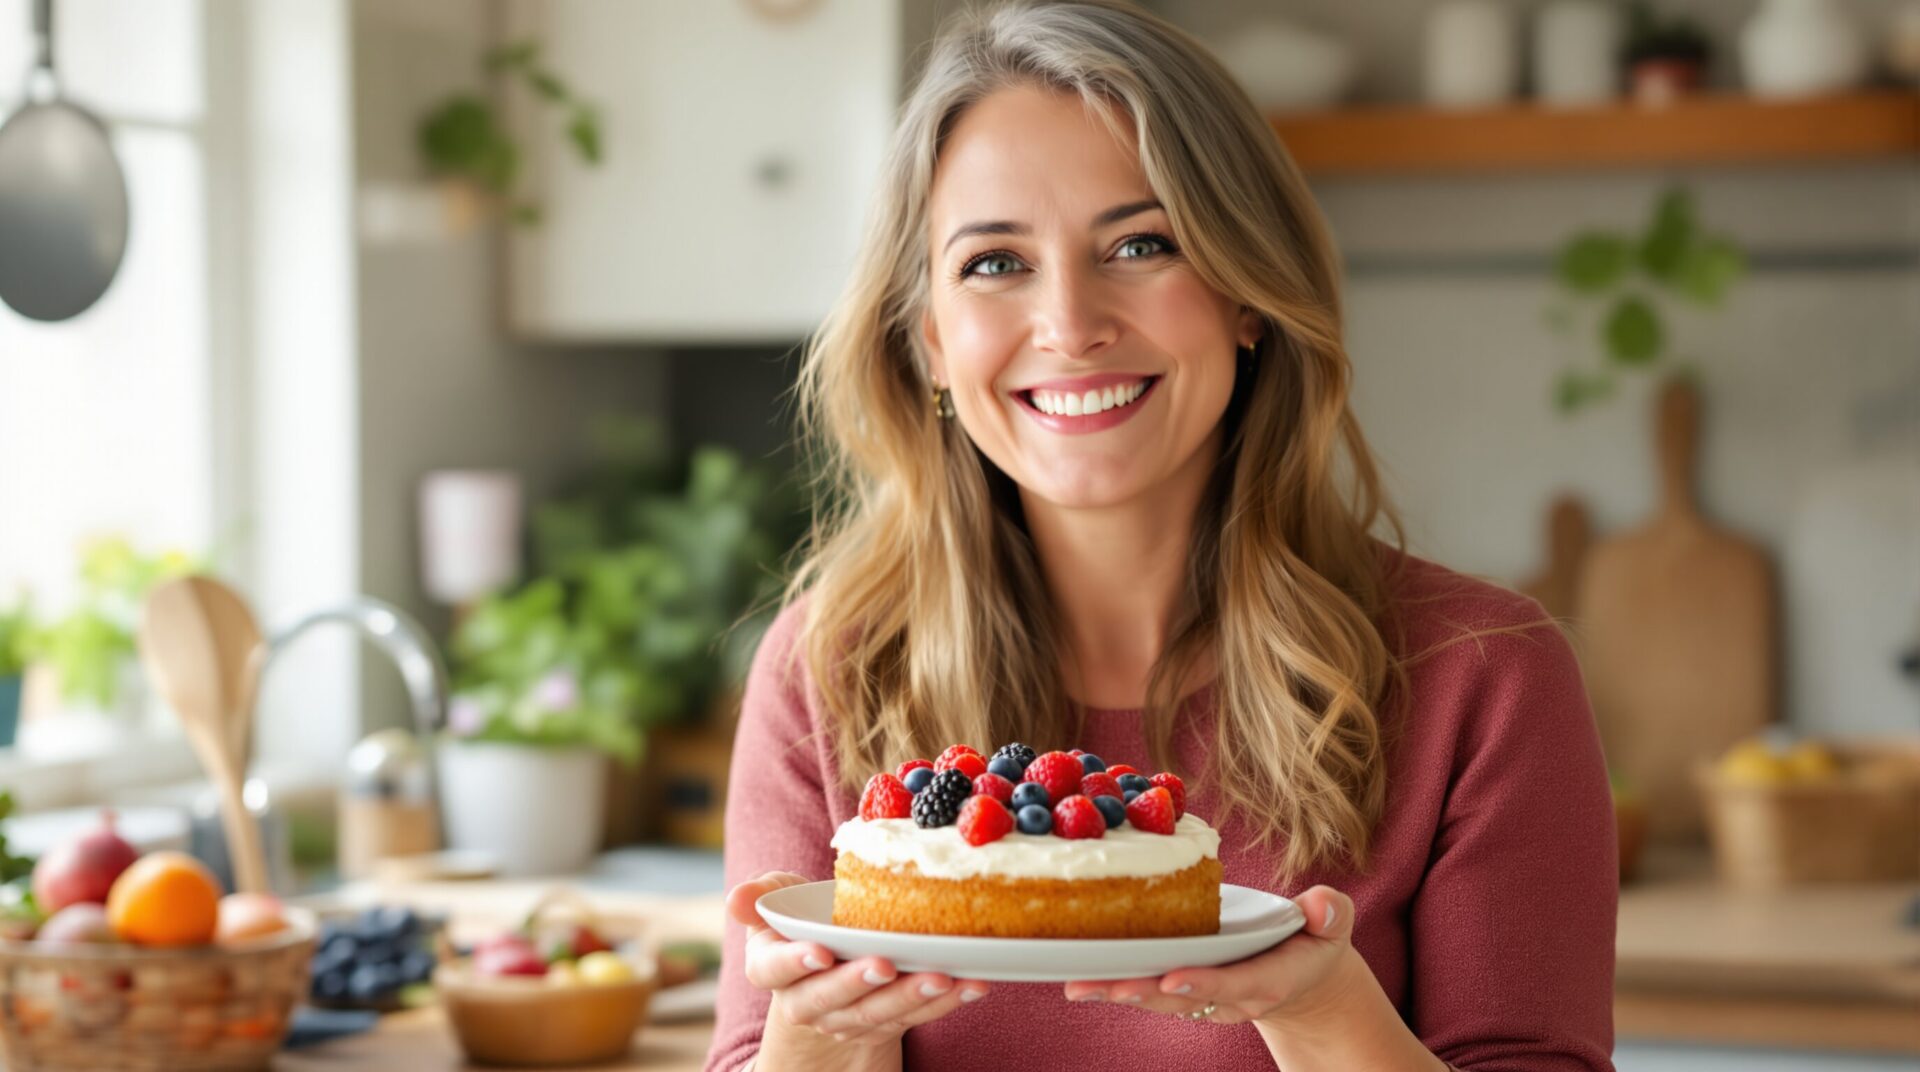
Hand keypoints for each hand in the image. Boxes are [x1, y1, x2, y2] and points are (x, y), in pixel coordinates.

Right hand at [727, 870, 989, 1044]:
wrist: (831, 980)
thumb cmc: (808, 926)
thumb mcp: (784, 904)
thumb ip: (766, 894)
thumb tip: (736, 896)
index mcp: (773, 968)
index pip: (776, 969)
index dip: (796, 962)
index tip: (820, 951)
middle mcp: (806, 1000)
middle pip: (830, 997)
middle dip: (858, 983)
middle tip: (884, 965)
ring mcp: (847, 1019)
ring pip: (878, 1013)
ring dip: (912, 996)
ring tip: (942, 976)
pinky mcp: (886, 1026)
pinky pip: (914, 1017)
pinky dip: (945, 1002)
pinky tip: (971, 983)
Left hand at [1061, 885, 1361, 1027]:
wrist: (1302, 978)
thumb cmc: (1314, 942)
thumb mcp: (1333, 926)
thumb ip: (1330, 915)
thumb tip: (1322, 907)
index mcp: (1268, 978)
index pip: (1235, 983)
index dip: (1205, 982)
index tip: (1174, 977)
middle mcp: (1230, 995)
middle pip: (1184, 997)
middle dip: (1145, 992)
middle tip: (1107, 985)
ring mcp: (1204, 996)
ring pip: (1158, 998)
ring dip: (1118, 991)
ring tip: (1077, 984)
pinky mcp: (1182, 988)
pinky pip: (1148, 988)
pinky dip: (1115, 983)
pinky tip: (1078, 976)